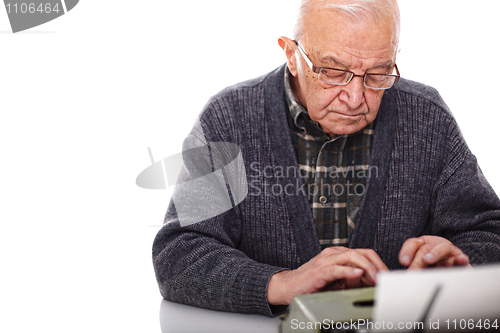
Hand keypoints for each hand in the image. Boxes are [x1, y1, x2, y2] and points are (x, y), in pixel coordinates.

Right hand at [267, 247, 387, 304]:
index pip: (364, 253)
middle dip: (377, 264)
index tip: (386, 277)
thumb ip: (351, 278)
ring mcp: (326, 261)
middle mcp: (333, 254)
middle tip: (385, 278)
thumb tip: (369, 283)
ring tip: (375, 278)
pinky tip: (357, 275)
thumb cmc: (311, 283)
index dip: (378, 264)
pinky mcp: (319, 271)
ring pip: (352, 257)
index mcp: (338, 254)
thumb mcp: (336, 280)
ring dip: (367, 268)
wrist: (289, 286)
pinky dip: (348, 271)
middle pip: (362, 252)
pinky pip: (336, 269)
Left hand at [399, 235, 470, 268]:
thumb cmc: (433, 267)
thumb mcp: (420, 267)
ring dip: (434, 253)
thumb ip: (412, 269)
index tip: (403, 262)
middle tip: (413, 271)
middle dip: (417, 260)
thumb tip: (401, 276)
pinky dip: (461, 259)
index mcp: (423, 244)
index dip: (407, 251)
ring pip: (443, 248)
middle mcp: (435, 245)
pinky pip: (462, 258)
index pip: (412, 244)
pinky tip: (459, 260)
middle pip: (425, 249)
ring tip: (427, 260)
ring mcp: (449, 251)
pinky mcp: (461, 260)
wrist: (455, 268)